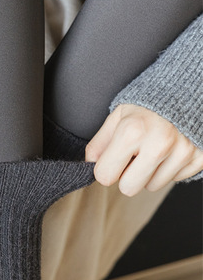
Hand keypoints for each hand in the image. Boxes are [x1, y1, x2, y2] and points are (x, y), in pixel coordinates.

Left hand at [85, 104, 202, 195]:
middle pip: (128, 189)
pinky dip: (171, 169)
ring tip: (156, 149)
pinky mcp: (199, 158)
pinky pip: (175, 180)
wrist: (188, 90)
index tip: (113, 158)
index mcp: (133, 131)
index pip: (105, 176)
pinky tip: (172, 150)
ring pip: (152, 187)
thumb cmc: (149, 104)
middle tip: (135, 156)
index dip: (106, 168)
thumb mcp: (118, 116)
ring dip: (150, 172)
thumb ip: (99, 143)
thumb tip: (89, 166)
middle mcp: (159, 143)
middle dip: (127, 176)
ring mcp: (183, 151)